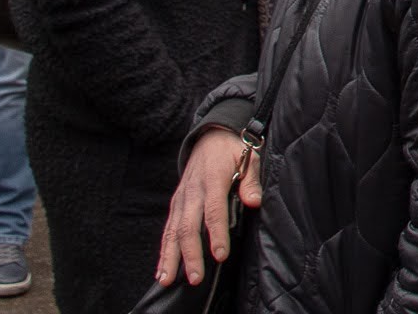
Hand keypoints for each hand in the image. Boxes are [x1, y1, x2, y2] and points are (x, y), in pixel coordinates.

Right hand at [156, 129, 261, 286]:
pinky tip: (162, 269)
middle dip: (191, 254)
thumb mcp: (247, 157)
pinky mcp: (176, 204)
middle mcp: (193, 192)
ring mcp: (181, 199)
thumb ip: (250, 181)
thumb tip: (254, 202)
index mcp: (212, 181)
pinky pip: (168, 229)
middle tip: (195, 278)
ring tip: (167, 280)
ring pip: (173, 232)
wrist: (210, 136)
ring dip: (170, 257)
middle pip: (189, 227)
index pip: (214, 211)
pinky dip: (164, 250)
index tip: (220, 256)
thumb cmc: (232, 149)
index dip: (216, 234)